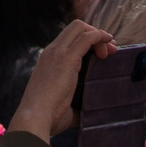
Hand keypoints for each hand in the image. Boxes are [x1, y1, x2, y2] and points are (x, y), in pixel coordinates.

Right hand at [7, 19, 115, 142]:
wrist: (34, 118)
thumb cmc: (47, 118)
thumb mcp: (63, 107)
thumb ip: (74, 107)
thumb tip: (85, 115)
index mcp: (48, 60)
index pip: (69, 39)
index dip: (88, 42)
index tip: (102, 55)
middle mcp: (52, 51)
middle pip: (76, 28)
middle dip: (95, 34)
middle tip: (110, 51)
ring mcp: (58, 52)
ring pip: (81, 28)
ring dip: (100, 36)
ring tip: (112, 50)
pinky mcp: (67, 57)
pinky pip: (87, 37)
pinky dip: (100, 37)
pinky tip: (109, 45)